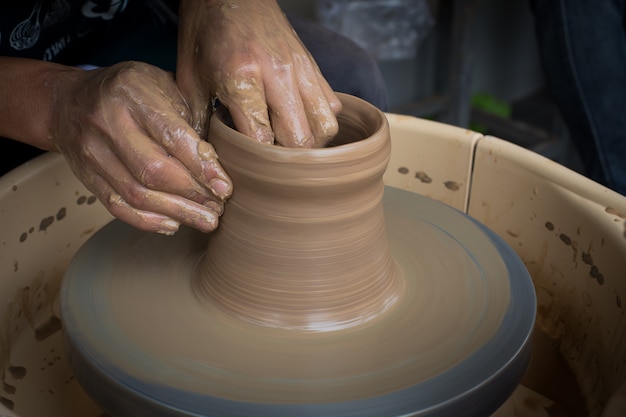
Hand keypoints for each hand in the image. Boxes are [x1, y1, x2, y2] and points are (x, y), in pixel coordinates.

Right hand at [49, 61, 231, 233]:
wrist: (69, 100)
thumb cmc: (130, 91)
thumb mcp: (163, 85)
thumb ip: (189, 116)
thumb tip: (220, 162)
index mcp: (133, 93)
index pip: (172, 137)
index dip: (202, 167)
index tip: (225, 188)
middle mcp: (108, 122)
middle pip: (153, 170)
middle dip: (192, 195)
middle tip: (219, 208)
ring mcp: (93, 152)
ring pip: (136, 193)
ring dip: (176, 212)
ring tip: (205, 221)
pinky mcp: (86, 176)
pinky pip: (117, 205)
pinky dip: (148, 221)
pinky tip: (174, 224)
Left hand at [176, 0, 341, 147]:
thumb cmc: (205, 31)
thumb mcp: (190, 78)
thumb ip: (197, 120)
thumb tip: (204, 158)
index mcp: (242, 77)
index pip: (262, 139)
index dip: (255, 161)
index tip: (245, 165)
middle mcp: (279, 74)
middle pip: (300, 140)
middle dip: (285, 161)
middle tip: (267, 162)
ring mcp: (301, 69)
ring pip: (324, 127)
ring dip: (308, 143)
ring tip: (287, 144)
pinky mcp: (313, 65)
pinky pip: (331, 106)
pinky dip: (320, 122)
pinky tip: (298, 122)